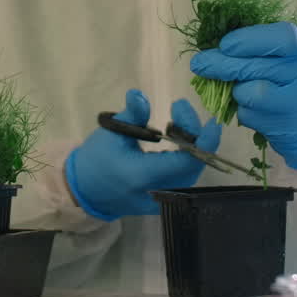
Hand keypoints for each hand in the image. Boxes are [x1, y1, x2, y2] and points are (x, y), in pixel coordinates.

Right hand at [65, 89, 221, 220]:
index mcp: (142, 175)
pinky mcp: (164, 201)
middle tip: (179, 109)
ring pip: (192, 171)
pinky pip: (184, 178)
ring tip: (174, 123)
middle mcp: (157, 192)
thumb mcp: (111, 132)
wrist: (85, 190)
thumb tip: (140, 95)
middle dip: (195, 134)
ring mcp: (162, 200)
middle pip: (194, 165)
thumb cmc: (97, 159)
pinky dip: (186, 157)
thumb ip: (132, 115)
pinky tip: (174, 140)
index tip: (211, 120)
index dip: (204, 140)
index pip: (186, 161)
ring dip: (192, 145)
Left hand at [190, 22, 296, 170]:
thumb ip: (265, 45)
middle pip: (258, 67)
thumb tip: (218, 46)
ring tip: (242, 87)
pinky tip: (254, 106)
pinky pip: (248, 115)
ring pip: (249, 94)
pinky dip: (242, 109)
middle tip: (199, 63)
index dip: (250, 40)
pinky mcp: (285, 129)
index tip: (225, 44)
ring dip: (236, 89)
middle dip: (222, 64)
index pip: (283, 38)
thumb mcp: (294, 54)